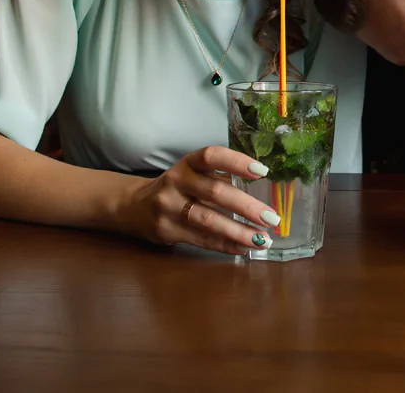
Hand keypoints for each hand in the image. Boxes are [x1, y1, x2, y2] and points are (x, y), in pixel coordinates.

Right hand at [121, 146, 279, 253]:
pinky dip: (225, 245)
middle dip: (247, 207)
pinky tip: (244, 248)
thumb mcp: (192, 174)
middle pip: (215, 192)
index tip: (263, 172)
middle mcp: (176, 182)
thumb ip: (219, 178)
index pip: (212, 156)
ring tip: (263, 239)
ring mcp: (169, 207)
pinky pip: (201, 239)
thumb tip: (262, 192)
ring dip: (239, 231)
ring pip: (208, 220)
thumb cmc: (177, 188)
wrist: (133, 206)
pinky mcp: (166, 230)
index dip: (237, 162)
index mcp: (187, 163)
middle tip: (272, 218)